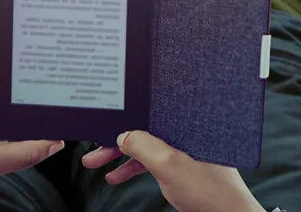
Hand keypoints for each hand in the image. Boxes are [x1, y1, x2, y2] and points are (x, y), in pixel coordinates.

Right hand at [82, 131, 265, 211]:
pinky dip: (132, 167)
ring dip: (119, 155)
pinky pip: (149, 160)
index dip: (123, 117)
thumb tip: (122, 135)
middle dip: (114, 139)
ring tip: (94, 163)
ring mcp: (179, 147)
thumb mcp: (169, 165)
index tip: (102, 123)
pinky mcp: (179, 164)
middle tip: (91, 149)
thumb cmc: (209, 189)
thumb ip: (143, 146)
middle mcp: (180, 129)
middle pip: (140, 128)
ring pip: (142, 146)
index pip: (146, 111)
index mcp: (181, 120)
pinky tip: (116, 176)